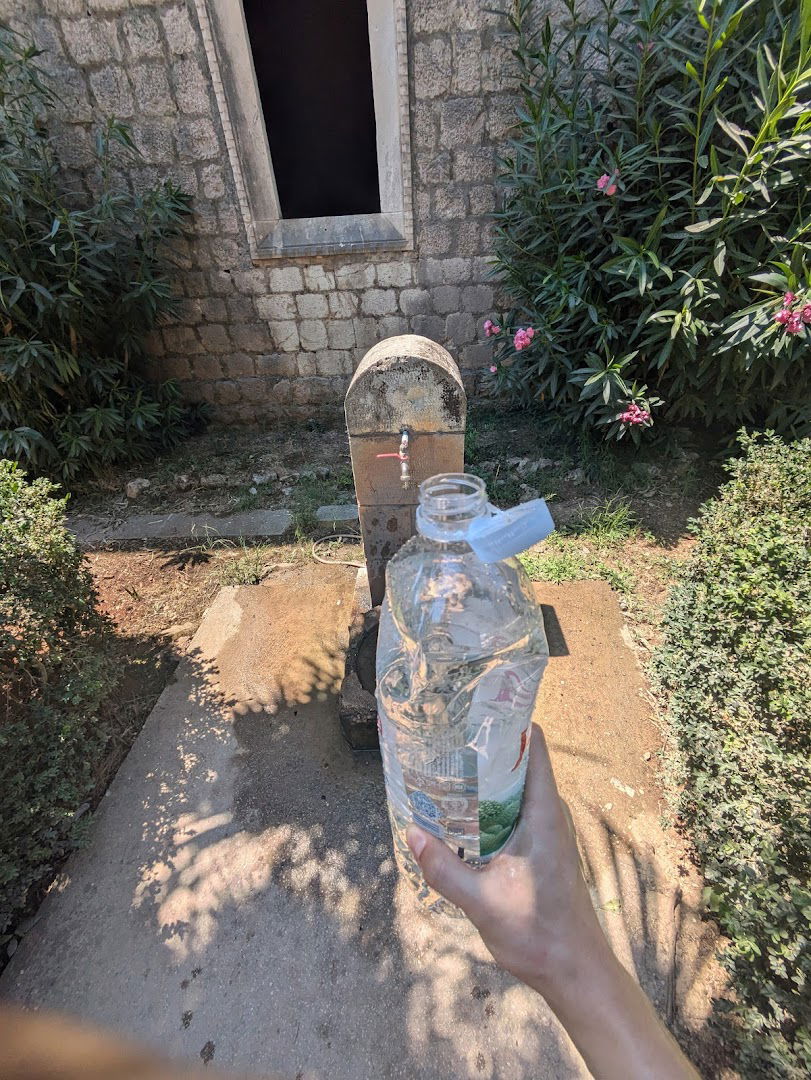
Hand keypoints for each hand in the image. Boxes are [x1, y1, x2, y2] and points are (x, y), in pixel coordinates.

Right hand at [406, 724, 607, 996]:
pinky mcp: (541, 850)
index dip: (508, 723)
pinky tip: (461, 815)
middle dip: (485, 749)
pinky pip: (514, 812)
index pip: (534, 748)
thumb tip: (411, 834)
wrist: (576, 971)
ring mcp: (547, 833)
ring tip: (445, 770)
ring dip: (485, 779)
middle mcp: (549, 815)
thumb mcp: (482, 903)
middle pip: (520, 764)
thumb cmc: (539, 934)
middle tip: (445, 739)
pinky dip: (490, 805)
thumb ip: (445, 869)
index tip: (474, 711)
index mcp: (543, 815)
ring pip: (515, 789)